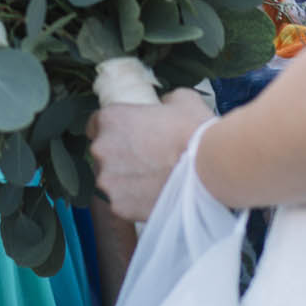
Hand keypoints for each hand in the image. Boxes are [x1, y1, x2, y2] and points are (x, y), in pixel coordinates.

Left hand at [87, 87, 212, 221]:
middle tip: (145, 159)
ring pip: (110, 179)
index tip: (126, 137)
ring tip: (151, 180)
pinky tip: (153, 194)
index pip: (96, 124)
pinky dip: (133, 200)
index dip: (113, 130)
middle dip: (119, 156)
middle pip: (102, 153)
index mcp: (111, 119)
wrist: (210, 167)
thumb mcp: (180, 99)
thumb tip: (162, 106)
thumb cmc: (194, 131)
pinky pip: (121, 201)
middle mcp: (102, 149)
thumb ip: (161, 102)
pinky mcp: (118, 205)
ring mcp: (108, 180)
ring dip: (125, 179)